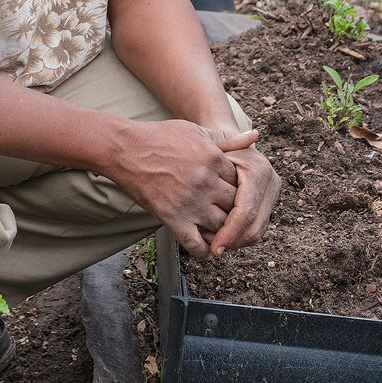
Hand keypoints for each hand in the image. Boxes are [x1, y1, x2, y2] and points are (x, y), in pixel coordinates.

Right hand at [103, 120, 256, 260]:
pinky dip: (205, 251)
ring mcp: (190, 202)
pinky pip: (197, 244)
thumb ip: (228, 139)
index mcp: (214, 159)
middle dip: (235, 212)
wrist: (125, 149)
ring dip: (222, 231)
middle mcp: (206, 182)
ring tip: (220, 231)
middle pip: (235, 206)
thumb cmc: (160, 137)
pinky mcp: (173, 218)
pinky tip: (207, 249)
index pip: (241, 183)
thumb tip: (256, 137)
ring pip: (221, 226)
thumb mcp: (197, 131)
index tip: (231, 193)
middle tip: (230, 216)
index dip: (239, 190)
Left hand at [205, 142, 281, 257]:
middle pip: (254, 226)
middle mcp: (271, 183)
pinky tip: (220, 238)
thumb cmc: (214, 145)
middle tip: (211, 250)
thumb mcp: (214, 147)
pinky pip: (255, 228)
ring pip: (257, 231)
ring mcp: (271, 195)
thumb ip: (223, 149)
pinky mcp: (267, 204)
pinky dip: (238, 236)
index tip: (214, 248)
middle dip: (232, 241)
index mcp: (258, 171)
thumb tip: (249, 139)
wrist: (229, 143)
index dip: (230, 232)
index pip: (246, 212)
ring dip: (235, 241)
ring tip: (213, 245)